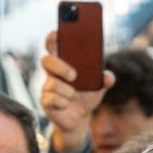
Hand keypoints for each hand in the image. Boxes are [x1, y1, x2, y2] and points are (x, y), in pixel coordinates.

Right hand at [40, 30, 115, 152]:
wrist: (79, 119)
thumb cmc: (86, 97)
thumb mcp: (98, 87)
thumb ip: (104, 80)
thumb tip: (108, 77)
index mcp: (63, 62)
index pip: (53, 44)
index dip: (52, 37)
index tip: (57, 33)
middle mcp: (52, 72)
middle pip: (47, 60)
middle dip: (60, 66)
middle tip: (74, 76)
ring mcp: (47, 86)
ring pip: (52, 83)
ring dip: (68, 92)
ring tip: (74, 96)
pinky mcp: (45, 101)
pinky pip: (52, 99)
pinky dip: (64, 102)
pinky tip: (67, 105)